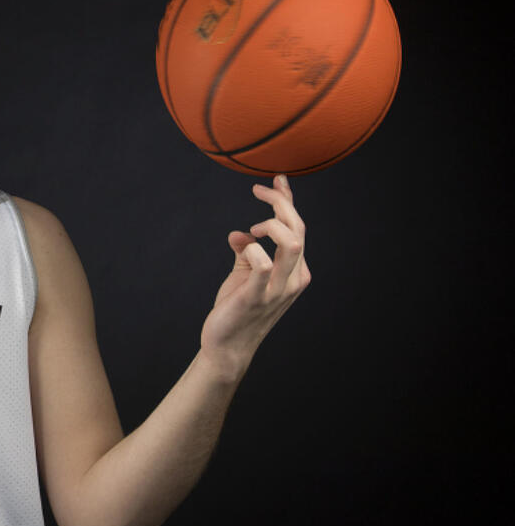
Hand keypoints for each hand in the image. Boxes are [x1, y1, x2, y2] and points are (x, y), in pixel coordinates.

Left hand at [200, 174, 310, 377]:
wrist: (227, 344)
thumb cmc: (236, 308)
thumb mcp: (245, 273)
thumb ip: (247, 251)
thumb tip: (239, 233)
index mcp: (295, 270)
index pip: (298, 228)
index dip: (289, 201)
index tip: (277, 180)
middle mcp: (294, 278)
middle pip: (298, 229)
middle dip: (280, 203)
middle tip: (258, 190)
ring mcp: (278, 289)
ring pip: (291, 243)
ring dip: (273, 224)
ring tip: (254, 227)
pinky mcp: (257, 297)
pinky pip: (263, 264)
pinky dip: (254, 248)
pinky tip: (244, 246)